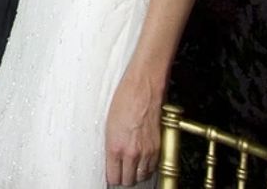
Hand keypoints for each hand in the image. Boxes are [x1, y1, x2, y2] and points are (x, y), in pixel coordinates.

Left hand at [105, 71, 161, 185]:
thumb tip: (111, 158)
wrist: (143, 87)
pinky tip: (142, 160)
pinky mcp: (158, 147)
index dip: (111, 177)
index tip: (111, 175)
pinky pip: (152, 167)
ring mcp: (147, 151)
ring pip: (141, 176)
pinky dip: (147, 167)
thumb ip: (111, 145)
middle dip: (123, 177)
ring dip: (135, 173)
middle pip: (128, 181)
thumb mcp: (108, 123)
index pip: (113, 177)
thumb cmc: (125, 98)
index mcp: (116, 146)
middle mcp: (132, 152)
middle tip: (120, 171)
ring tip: (131, 166)